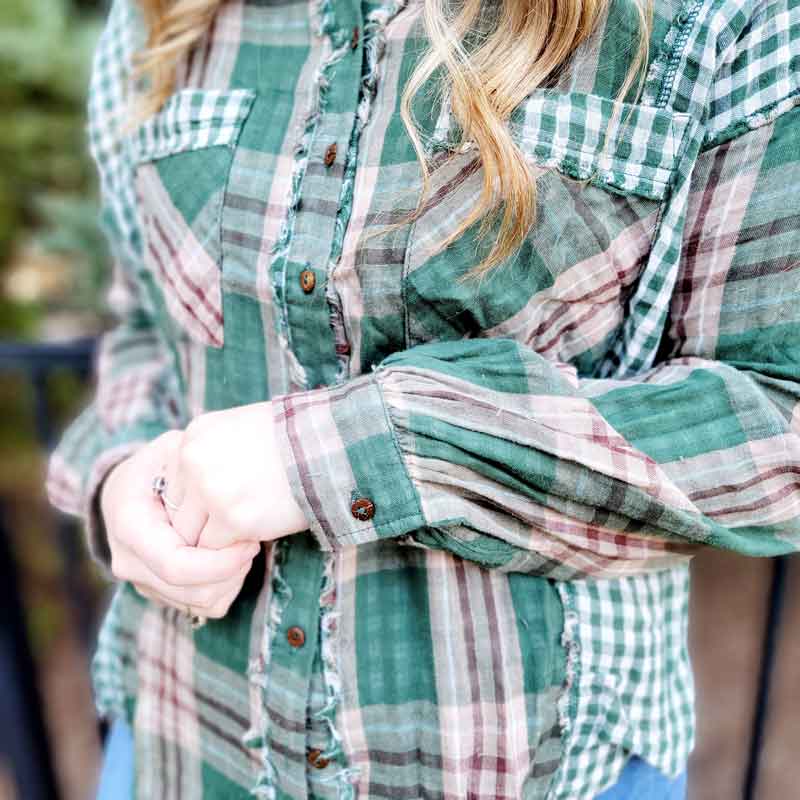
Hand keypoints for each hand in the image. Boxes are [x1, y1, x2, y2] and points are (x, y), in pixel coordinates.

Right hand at [100, 430, 260, 618]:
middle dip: (232, 572)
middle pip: (193, 592)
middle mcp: (129, 562)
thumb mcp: (171, 450)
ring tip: (244, 548)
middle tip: (253, 543)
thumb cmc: (156, 465)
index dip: (220, 561)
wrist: (126, 491)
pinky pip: (202, 607)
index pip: (177, 565)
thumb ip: (191, 465)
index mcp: (131, 527)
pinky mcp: (159, 592)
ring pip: (201, 604)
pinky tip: (232, 559)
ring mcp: (142, 582)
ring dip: (232, 580)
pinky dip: (225, 588)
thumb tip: (217, 481)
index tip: (249, 541)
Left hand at [163, 401, 308, 549]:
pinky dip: (233, 549)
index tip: (222, 503)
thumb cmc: (293, 439)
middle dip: (201, 523)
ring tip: (245, 529)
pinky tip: (256, 536)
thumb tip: (193, 492)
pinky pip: (215, 549)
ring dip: (216, 539)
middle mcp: (194, 460)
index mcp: (194, 436)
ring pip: (191, 534)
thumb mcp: (240, 431)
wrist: (329, 446)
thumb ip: (211, 456)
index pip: (173, 484)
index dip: (195, 501)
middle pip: (177, 512)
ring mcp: (211, 491)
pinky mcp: (233, 519)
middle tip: (230, 524)